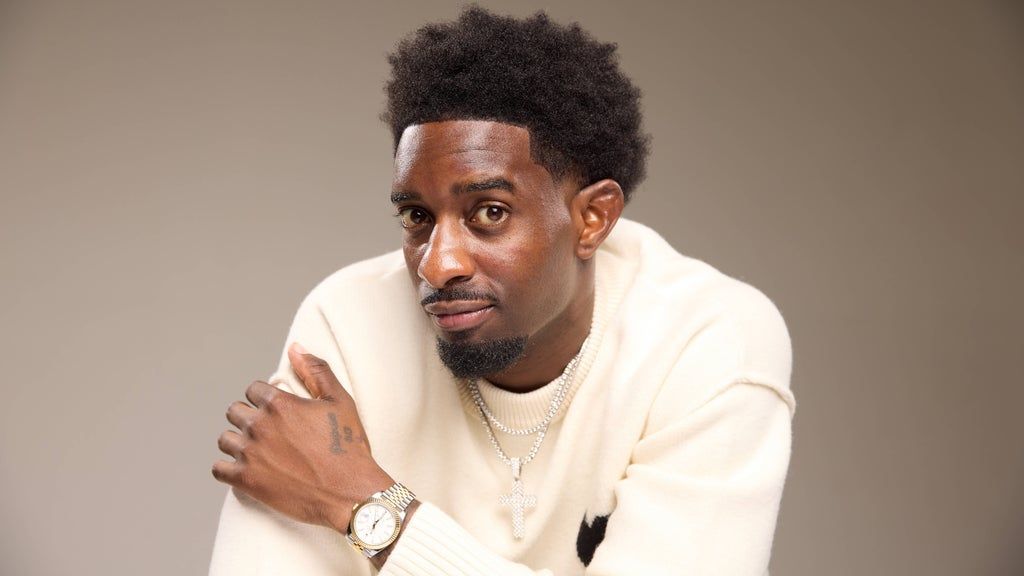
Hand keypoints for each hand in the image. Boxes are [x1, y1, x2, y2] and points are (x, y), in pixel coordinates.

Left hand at [213, 342, 393, 532]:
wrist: (349, 492)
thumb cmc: (348, 447)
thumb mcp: (340, 401)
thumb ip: (316, 370)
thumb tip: (295, 348)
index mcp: (279, 404)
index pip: (253, 390)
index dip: (264, 398)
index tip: (275, 411)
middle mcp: (259, 425)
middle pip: (235, 411)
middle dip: (248, 417)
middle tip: (267, 431)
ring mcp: (250, 454)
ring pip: (225, 439)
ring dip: (237, 442)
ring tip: (256, 450)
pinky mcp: (246, 481)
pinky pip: (218, 469)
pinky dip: (228, 468)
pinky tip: (243, 469)